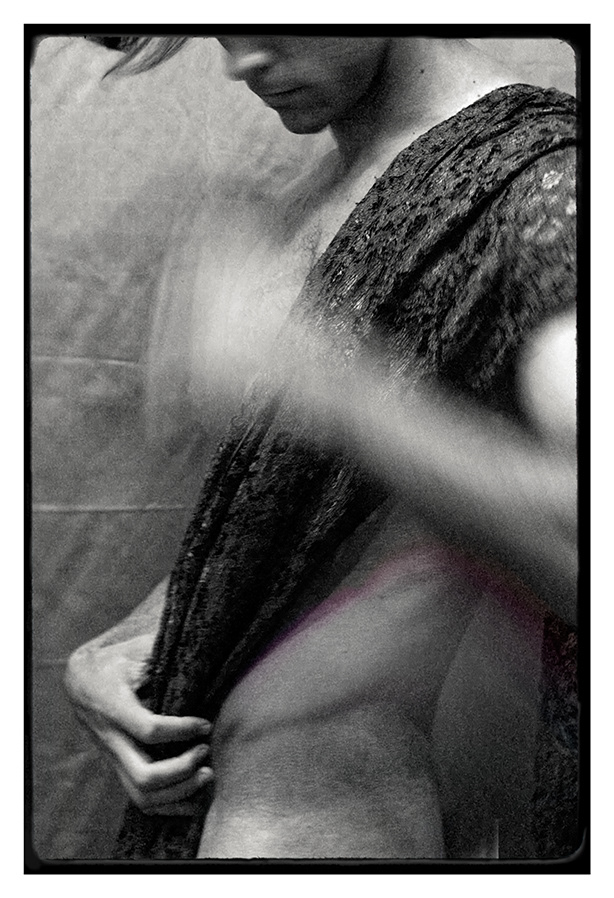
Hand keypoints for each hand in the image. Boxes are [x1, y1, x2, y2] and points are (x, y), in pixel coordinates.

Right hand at [65, 633, 212, 815]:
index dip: (181, 730)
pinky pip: (141, 801)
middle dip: (182, 770)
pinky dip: (171, 805)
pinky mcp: (119, 768)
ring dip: (180, 792)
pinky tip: (196, 797)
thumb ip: (160, 651)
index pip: (148, 730)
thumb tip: (198, 647)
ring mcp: (114, 758)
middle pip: (145, 775)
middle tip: (205, 751)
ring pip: (143, 795)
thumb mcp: (135, 649)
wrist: (82, 681)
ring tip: (207, 774)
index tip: (205, 723)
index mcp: (114, 707)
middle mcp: (112, 739)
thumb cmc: (116, 661)